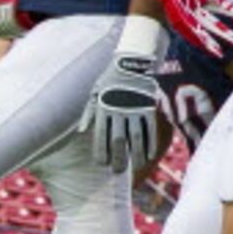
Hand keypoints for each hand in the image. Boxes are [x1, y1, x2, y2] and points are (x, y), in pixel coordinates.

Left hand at [81, 49, 162, 171]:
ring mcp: (135, 109)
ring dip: (135, 154)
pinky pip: (150, 129)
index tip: (102, 164)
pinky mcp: (148, 108)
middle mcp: (119, 111)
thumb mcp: (94, 92)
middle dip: (118, 158)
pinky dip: (150, 144)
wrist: (131, 62)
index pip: (101, 135)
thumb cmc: (110, 78)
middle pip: (118, 140)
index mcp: (104, 108)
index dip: (102, 152)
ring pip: (136, 137)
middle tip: (118, 171)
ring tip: (135, 166)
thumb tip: (81, 131)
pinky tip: (149, 155)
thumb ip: (89, 113)